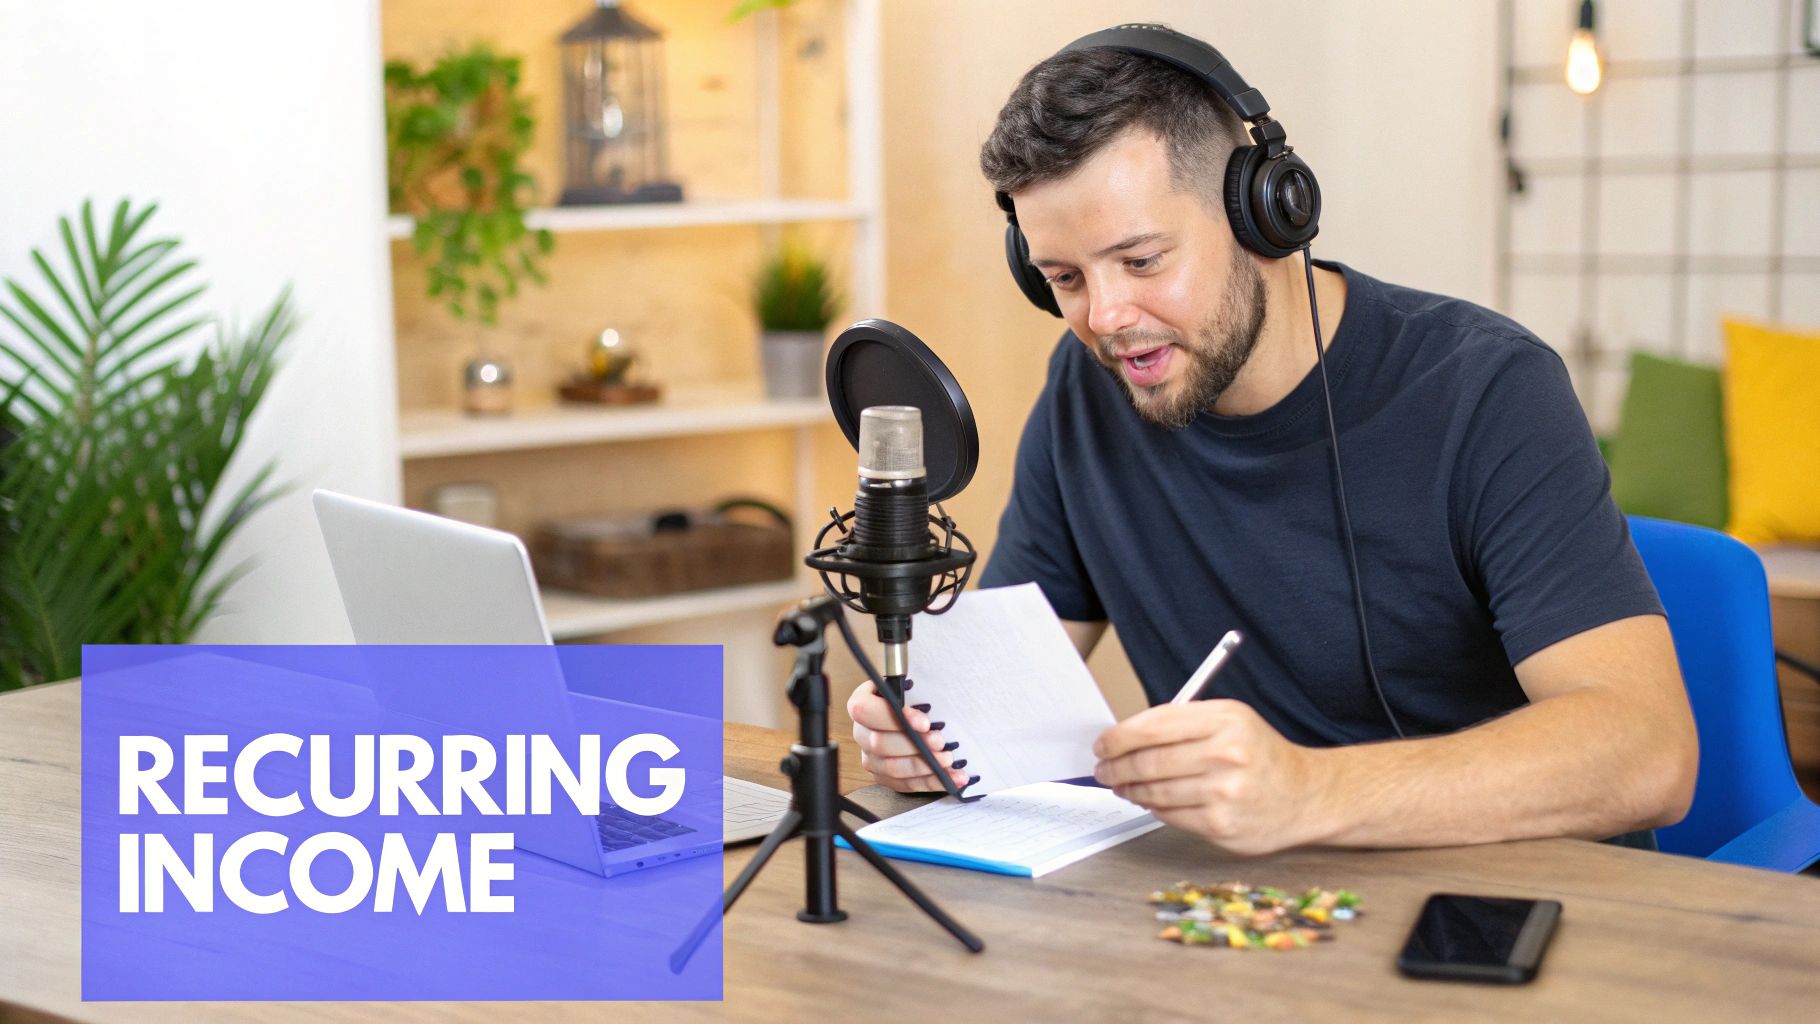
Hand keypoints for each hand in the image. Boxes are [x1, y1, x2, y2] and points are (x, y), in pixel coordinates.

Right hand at [846, 681, 970, 792]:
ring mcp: (871, 758)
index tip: (923, 722)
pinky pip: (907, 784)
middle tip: (940, 742)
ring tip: (948, 760)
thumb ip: (911, 687)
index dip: (892, 717)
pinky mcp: (884, 777)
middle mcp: (862, 733)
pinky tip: (953, 778)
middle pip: (880, 744)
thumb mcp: (910, 684)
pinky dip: (933, 782)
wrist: (916, 712)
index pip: (865, 711)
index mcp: (861, 704)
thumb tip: (921, 692)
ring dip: (925, 766)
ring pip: (893, 768)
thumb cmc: (913, 696)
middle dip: (915, 745)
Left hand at [1092, 699, 1326, 855]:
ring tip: (1122, 785)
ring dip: (1130, 789)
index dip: (1118, 737)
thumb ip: (1181, 723)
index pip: (1153, 727)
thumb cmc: (1258, 754)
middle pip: (1149, 762)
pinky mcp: (1222, 826)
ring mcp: (1225, 794)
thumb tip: (1124, 737)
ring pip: (1155, 792)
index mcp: (1225, 720)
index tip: (1103, 744)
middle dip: (1116, 767)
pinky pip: (1170, 816)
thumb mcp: (1229, 720)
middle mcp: (1226, 755)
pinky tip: (1150, 800)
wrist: (1305, 795)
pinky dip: (1153, 808)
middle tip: (1103, 769)